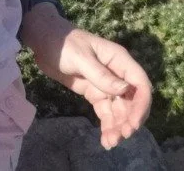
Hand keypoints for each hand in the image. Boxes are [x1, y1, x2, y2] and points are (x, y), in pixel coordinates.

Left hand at [23, 6, 151, 149]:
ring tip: (110, 142)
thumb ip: (101, 75)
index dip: (141, 104)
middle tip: (122, 135)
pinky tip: (105, 140)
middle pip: (132, 101)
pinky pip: (106, 112)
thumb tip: (125, 90)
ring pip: (120, 110)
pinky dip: (108, 126)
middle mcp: (117, 74)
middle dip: (130, 120)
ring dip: (118, 127)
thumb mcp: (81, 58)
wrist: (42, 40)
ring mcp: (106, 85)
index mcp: (118, 60)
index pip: (140, 84)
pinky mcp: (95, 93)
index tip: (133, 123)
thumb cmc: (63, 43)